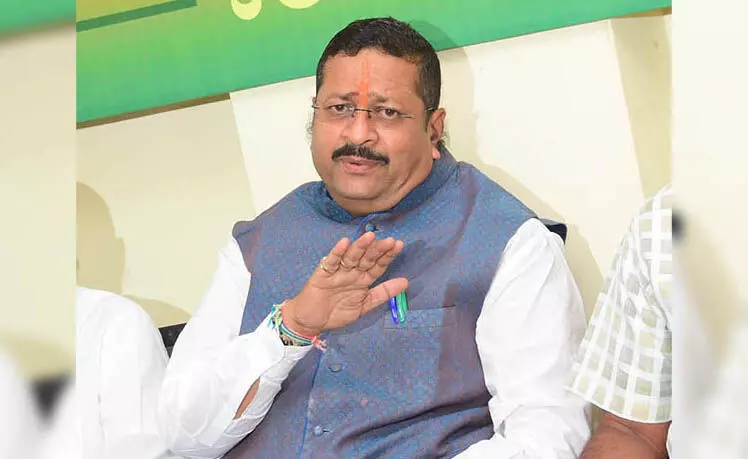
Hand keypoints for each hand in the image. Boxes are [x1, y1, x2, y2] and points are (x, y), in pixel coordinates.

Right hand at [283, 232, 406, 336]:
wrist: (311, 322)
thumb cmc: (336, 313)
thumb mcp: (364, 306)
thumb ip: (383, 294)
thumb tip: (406, 282)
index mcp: (363, 279)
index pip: (378, 265)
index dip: (388, 256)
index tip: (398, 245)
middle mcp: (352, 272)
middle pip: (367, 258)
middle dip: (378, 250)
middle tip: (390, 241)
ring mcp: (338, 271)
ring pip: (351, 257)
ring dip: (360, 247)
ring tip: (370, 237)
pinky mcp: (323, 273)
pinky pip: (331, 261)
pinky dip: (337, 252)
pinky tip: (345, 243)